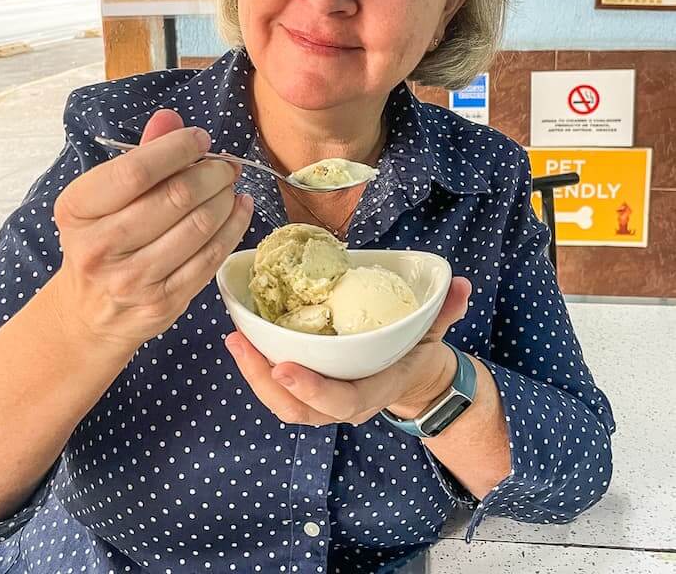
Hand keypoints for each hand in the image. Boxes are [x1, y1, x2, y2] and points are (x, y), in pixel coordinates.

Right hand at [51, 109, 253, 355]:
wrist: (90, 312)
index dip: (177, 148)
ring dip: (225, 198)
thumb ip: (138, 154)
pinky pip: (211, 257)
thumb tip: (170, 118)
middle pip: (175, 196)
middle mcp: (99, 246)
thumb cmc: (101, 240)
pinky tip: (239, 208)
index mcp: (78, 209)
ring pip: (199, 226)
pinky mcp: (163, 302)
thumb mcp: (104, 196)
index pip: (135, 171)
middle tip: (224, 165)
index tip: (199, 139)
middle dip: (212, 172)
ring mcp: (131, 279)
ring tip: (229, 186)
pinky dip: (234, 226)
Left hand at [225, 277, 471, 426]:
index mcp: (376, 387)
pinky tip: (242, 340)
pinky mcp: (310, 391)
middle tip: (241, 344)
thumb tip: (461, 285)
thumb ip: (446, 310)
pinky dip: (258, 370)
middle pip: (300, 410)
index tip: (284, 368)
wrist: (415, 380)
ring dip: (253, 375)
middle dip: (264, 381)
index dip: (313, 390)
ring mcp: (326, 402)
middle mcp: (347, 401)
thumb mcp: (435, 331)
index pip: (343, 401)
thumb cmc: (417, 351)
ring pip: (283, 405)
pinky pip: (279, 391)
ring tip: (234, 339)